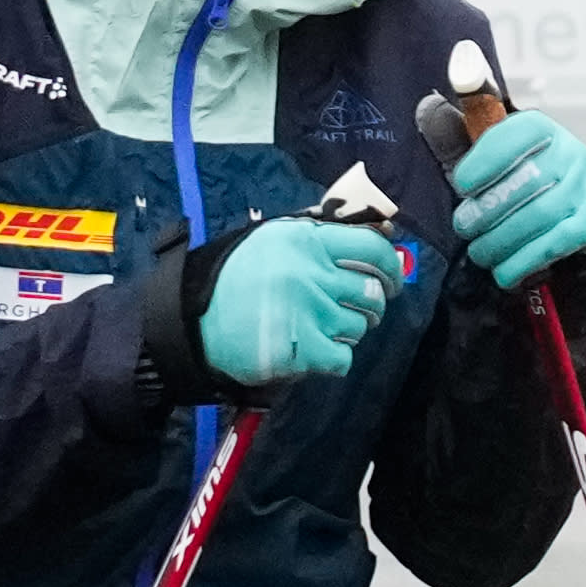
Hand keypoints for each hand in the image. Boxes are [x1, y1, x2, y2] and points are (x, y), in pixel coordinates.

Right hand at [193, 217, 409, 393]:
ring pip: (359, 326)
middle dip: (369, 304)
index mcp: (307, 240)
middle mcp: (312, 272)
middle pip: (372, 292)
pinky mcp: (304, 349)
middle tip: (351, 309)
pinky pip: (343, 358)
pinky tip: (312, 350)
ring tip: (318, 327)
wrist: (193, 320)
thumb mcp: (273, 240)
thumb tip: (380, 228)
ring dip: (346, 331)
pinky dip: (333, 359)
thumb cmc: (234, 277)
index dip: (391, 267)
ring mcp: (309, 311)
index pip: (373, 249)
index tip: (392, 281)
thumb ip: (321, 234)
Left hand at [448, 103, 585, 297]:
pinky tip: (505, 271)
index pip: (515, 135)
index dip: (485, 160)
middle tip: (464, 228)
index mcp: (540, 128)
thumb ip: (456, 137)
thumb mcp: (483, 158)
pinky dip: (528, 259)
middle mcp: (571, 152)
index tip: (461, 184)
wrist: (561, 216)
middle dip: (489, 210)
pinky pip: (560, 241)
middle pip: (528, 180)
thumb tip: (429, 108)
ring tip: (481, 253)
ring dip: (504, 239)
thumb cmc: (514, 183)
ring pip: (542, 214)